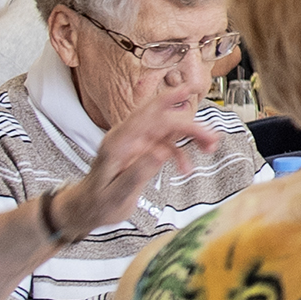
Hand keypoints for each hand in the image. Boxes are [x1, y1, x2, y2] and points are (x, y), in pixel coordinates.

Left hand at [50, 93, 222, 237]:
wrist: (89, 208)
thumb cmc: (98, 203)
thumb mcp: (116, 194)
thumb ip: (137, 173)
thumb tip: (161, 154)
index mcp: (118, 143)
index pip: (146, 115)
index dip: (168, 100)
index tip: (187, 91)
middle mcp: (128, 138)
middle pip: (164, 121)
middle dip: (190, 125)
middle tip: (212, 138)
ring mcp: (138, 144)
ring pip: (170, 131)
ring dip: (191, 137)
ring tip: (210, 147)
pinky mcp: (145, 151)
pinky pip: (169, 146)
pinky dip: (182, 154)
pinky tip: (187, 167)